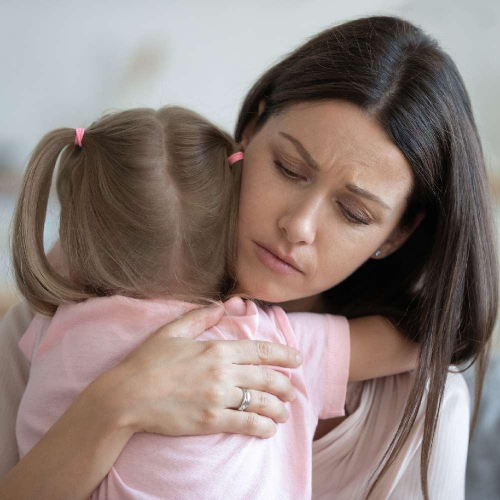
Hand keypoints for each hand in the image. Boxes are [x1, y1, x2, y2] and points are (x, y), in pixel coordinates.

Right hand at [106, 304, 302, 438]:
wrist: (125, 396)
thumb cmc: (147, 361)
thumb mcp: (172, 330)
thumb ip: (201, 316)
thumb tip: (224, 305)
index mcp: (216, 348)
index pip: (261, 350)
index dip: (284, 354)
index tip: (297, 358)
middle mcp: (222, 372)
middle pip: (267, 378)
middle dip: (286, 385)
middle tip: (293, 390)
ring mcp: (217, 398)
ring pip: (261, 402)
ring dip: (279, 408)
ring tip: (284, 413)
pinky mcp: (210, 421)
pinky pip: (245, 424)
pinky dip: (262, 427)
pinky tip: (269, 429)